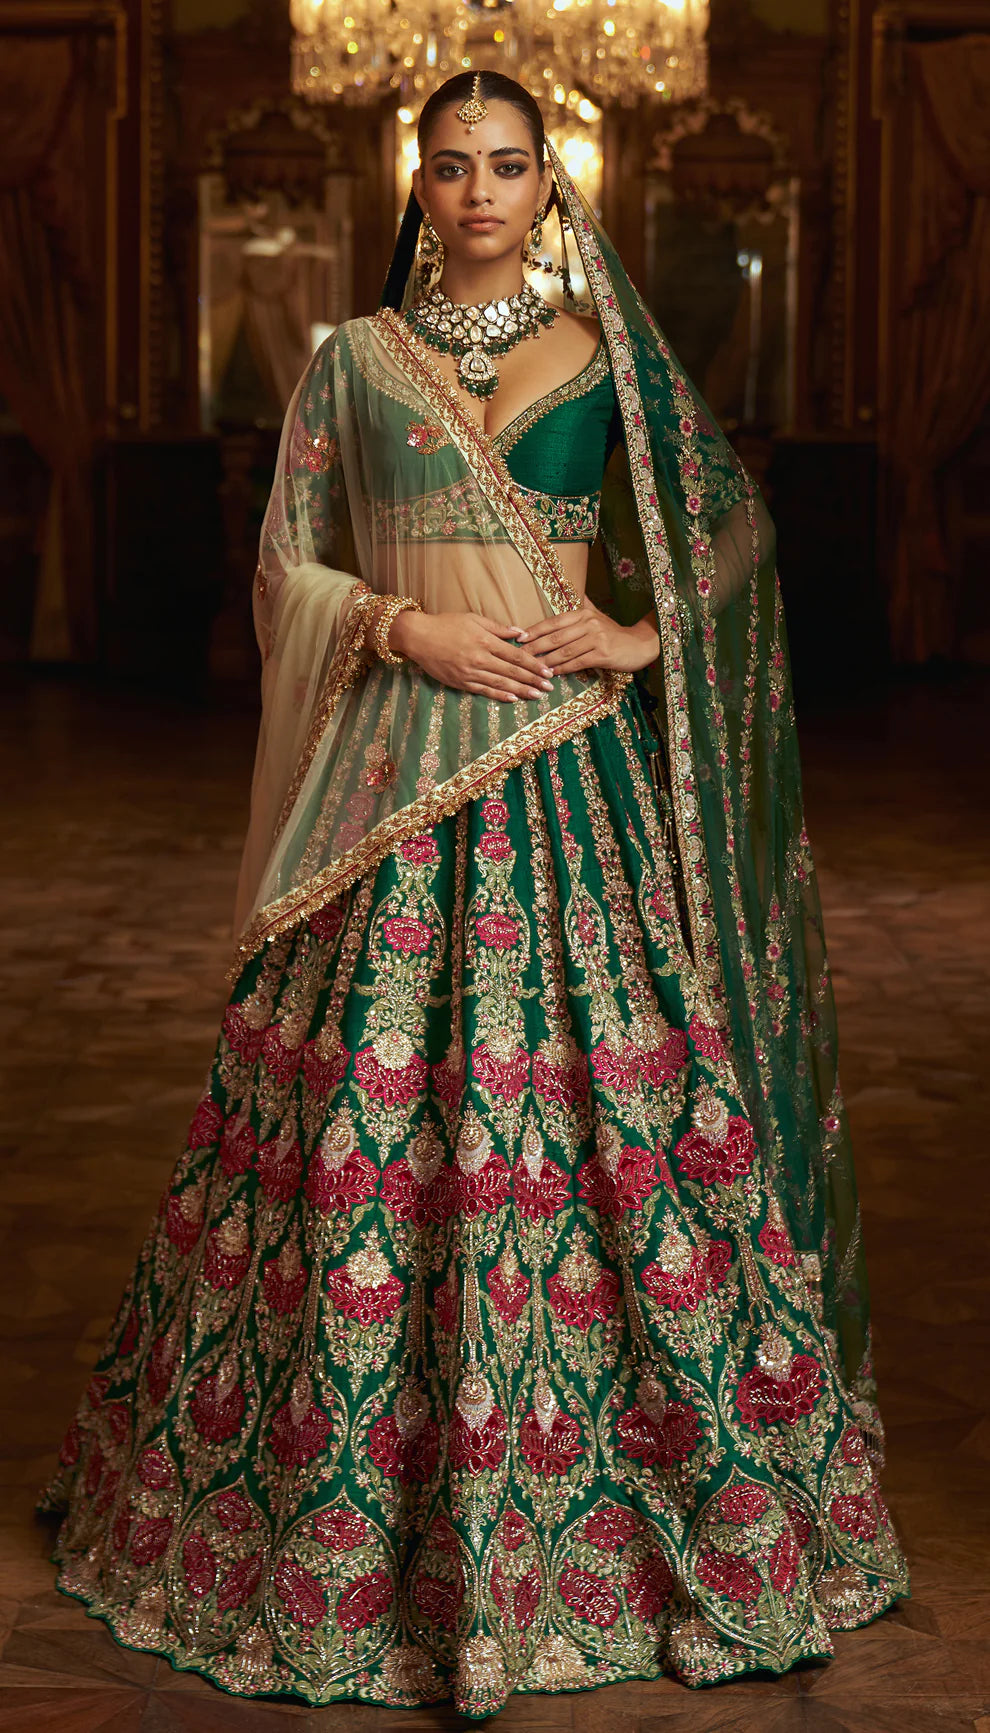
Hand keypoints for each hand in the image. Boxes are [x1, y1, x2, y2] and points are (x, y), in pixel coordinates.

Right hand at [389, 608, 558, 701]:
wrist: (418, 637)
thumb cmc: (446, 624)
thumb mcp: (473, 619)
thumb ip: (498, 628)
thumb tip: (521, 632)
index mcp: (485, 641)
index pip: (516, 655)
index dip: (533, 664)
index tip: (548, 671)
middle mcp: (480, 658)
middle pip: (512, 671)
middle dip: (532, 680)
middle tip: (549, 688)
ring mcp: (470, 672)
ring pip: (500, 683)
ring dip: (521, 690)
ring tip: (536, 696)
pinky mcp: (460, 682)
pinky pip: (484, 690)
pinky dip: (499, 695)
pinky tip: (513, 699)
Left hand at [520, 594, 659, 674]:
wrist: (639, 645)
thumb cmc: (614, 633)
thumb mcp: (597, 615)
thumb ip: (583, 604)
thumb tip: (570, 589)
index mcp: (583, 613)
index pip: (554, 621)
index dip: (535, 630)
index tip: (519, 637)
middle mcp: (589, 623)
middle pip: (555, 637)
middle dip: (535, 647)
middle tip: (519, 656)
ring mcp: (597, 638)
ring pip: (565, 651)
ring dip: (547, 661)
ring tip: (533, 668)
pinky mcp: (603, 654)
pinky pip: (578, 662)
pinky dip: (563, 669)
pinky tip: (553, 674)